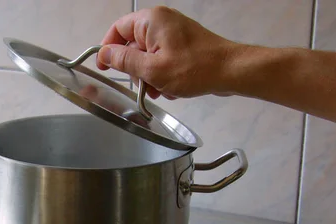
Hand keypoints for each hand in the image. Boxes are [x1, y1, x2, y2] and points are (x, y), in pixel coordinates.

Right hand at [97, 6, 240, 99]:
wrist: (231, 72)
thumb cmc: (196, 69)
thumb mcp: (152, 70)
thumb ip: (125, 61)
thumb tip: (105, 54)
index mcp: (152, 21)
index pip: (118, 29)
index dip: (108, 49)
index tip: (104, 68)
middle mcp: (162, 22)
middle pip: (132, 45)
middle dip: (135, 69)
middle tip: (143, 85)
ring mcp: (173, 33)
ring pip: (147, 56)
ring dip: (149, 77)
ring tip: (161, 90)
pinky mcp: (183, 45)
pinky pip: (162, 60)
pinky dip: (162, 75)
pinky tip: (171, 88)